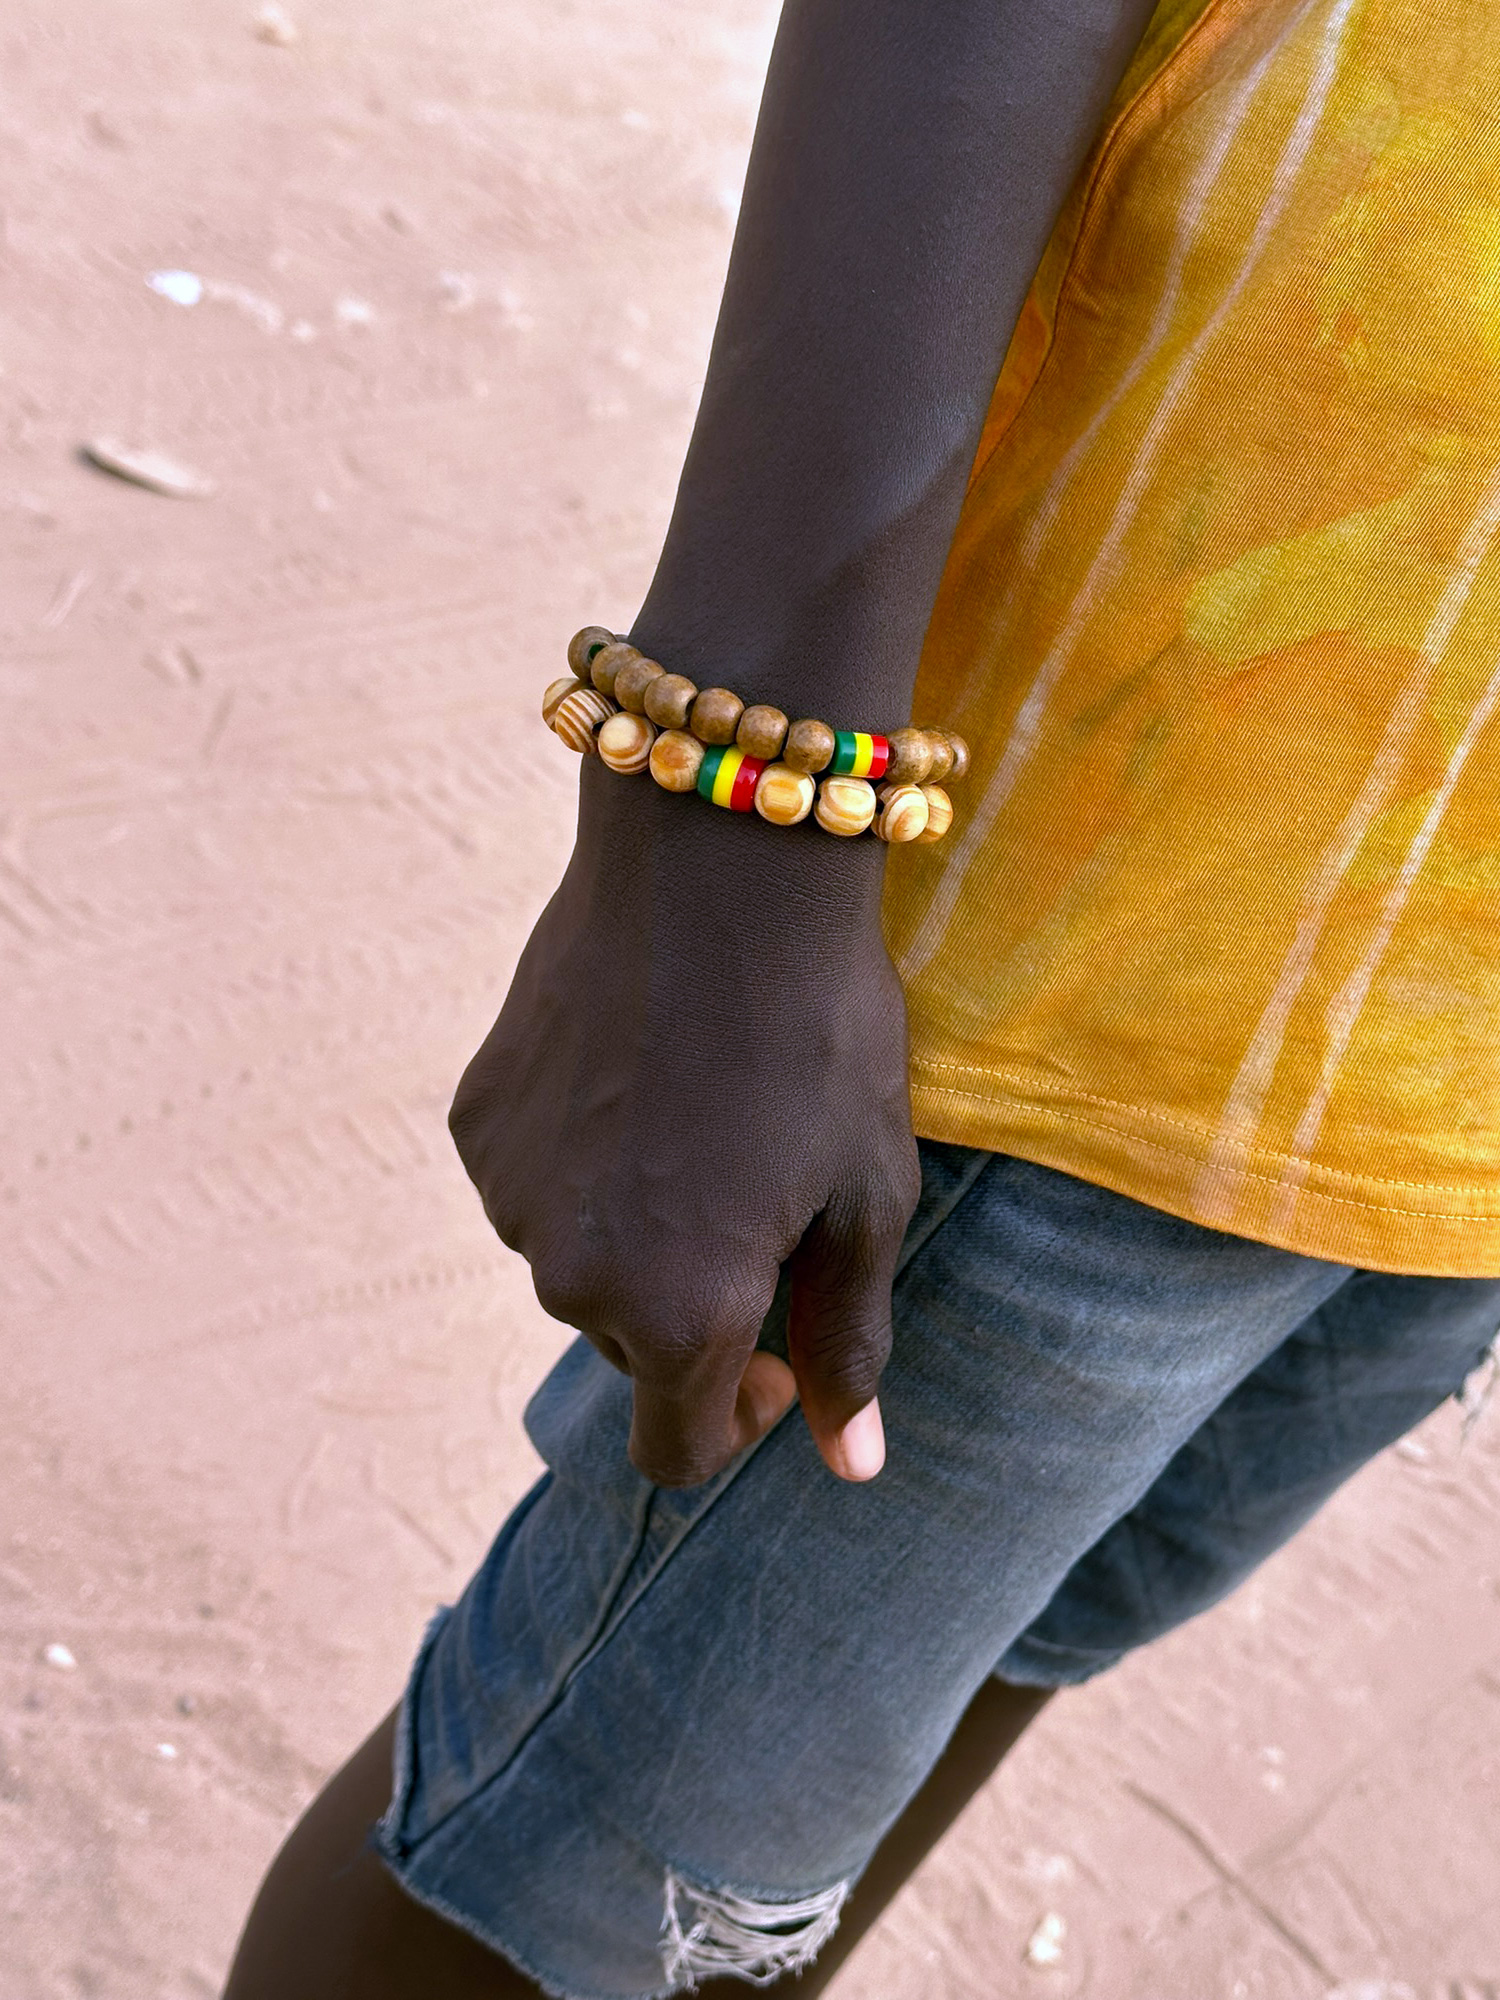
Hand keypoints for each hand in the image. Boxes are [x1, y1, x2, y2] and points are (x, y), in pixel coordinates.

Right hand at [449, 760, 920, 1487]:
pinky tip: (639, 1076)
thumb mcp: (867, 1196)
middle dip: (694, 1307)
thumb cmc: (820, 1031)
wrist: (718, 861)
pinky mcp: (479, 1122)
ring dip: (634, 1229)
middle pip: (630, 1348)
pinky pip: (534, 1183)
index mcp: (682, 1312)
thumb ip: (847, 1343)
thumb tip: (850, 1466)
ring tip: (701, 1118)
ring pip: (578, 1262)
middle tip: (761, 1197)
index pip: (677, 1452)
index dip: (737, 1423)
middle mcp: (574, 1277)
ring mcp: (512, 1197)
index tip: (775, 1356)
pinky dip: (582, 1161)